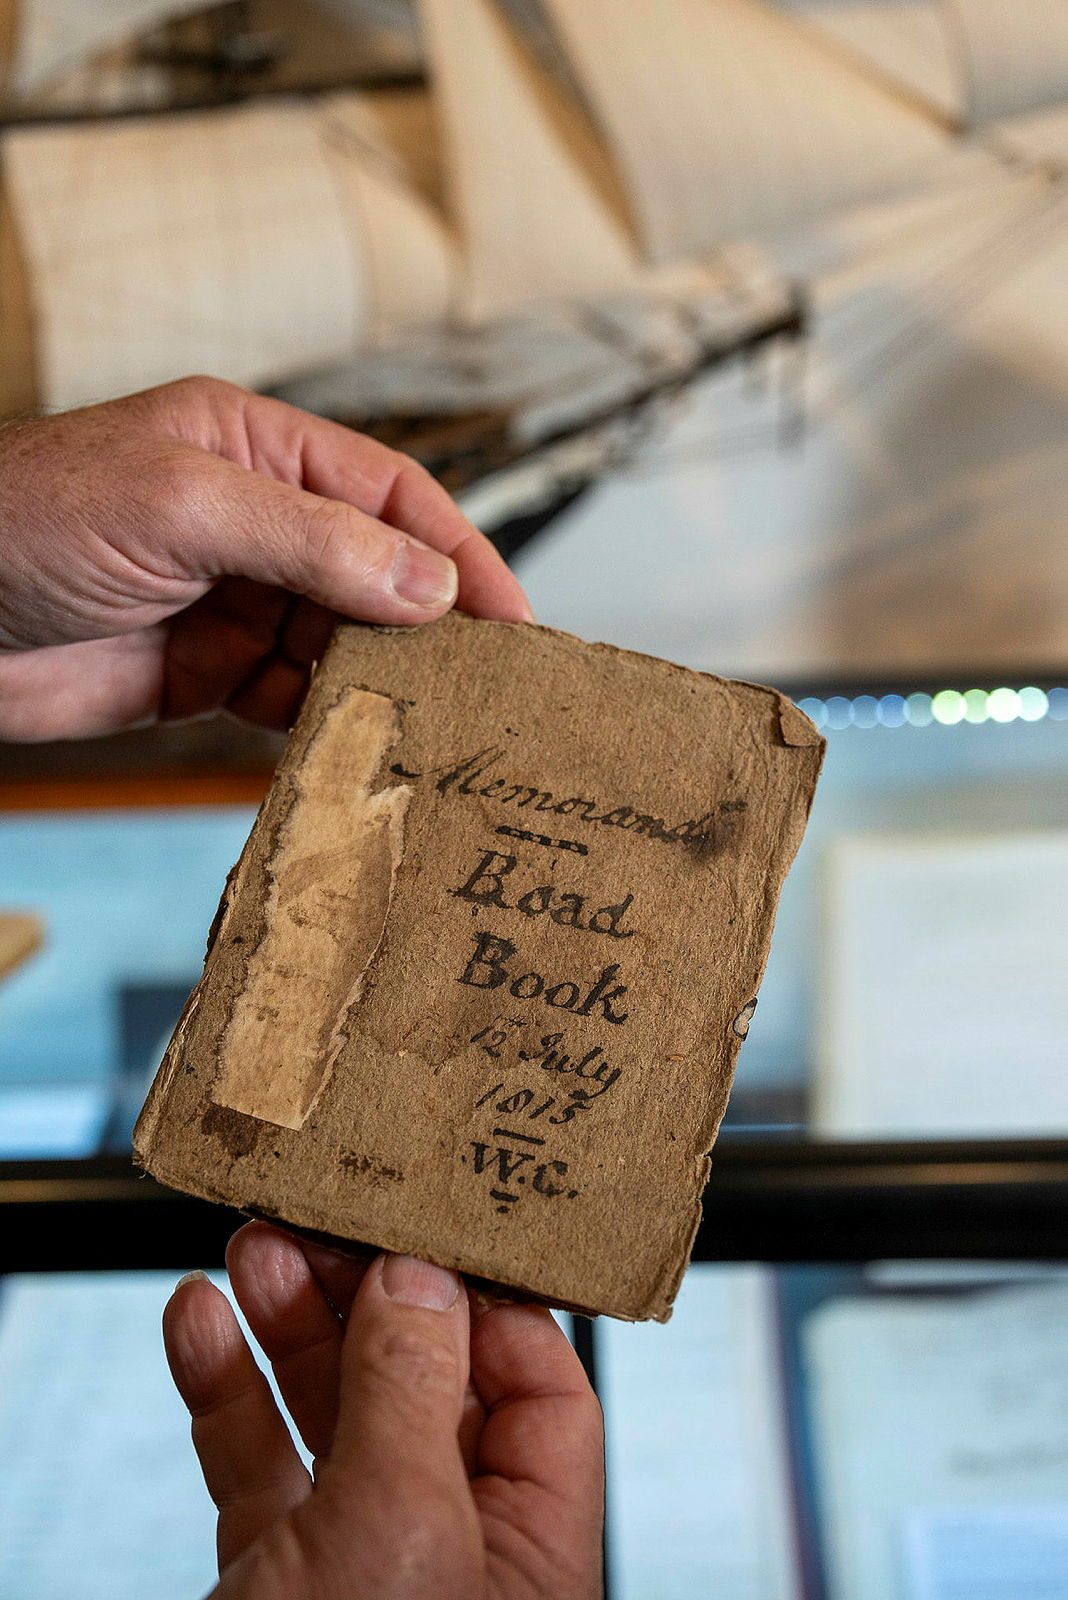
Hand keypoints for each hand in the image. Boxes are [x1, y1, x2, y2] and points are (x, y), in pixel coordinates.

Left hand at [0, 377, 530, 740]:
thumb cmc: (27, 521)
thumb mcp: (183, 507)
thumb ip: (312, 544)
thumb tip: (430, 585)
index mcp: (255, 449)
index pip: (387, 494)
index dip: (458, 549)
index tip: (513, 615)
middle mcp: (254, 522)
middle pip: (376, 573)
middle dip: (430, 624)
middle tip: (488, 684)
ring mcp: (231, 601)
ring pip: (340, 641)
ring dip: (381, 680)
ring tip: (429, 723)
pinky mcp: (203, 674)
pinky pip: (289, 696)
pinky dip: (323, 718)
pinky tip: (350, 741)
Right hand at [164, 1224, 603, 1599]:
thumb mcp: (403, 1530)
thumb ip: (415, 1392)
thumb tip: (426, 1277)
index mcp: (528, 1542)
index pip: (538, 1387)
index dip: (486, 1300)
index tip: (428, 1222)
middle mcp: (450, 1545)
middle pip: (422, 1378)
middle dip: (364, 1292)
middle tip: (315, 1218)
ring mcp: (355, 1558)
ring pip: (328, 1409)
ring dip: (285, 1321)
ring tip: (249, 1248)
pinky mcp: (272, 1575)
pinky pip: (254, 1462)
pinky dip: (224, 1387)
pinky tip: (197, 1325)